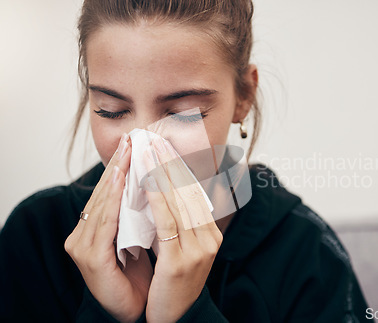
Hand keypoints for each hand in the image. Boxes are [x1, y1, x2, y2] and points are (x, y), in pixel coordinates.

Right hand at [65, 133, 152, 322]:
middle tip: (132, 138)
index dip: (123, 167)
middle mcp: (85, 234)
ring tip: (127, 151)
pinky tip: (119, 179)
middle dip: (119, 164)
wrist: (137, 312)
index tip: (136, 143)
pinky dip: (112, 199)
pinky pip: (104, 223)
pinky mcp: (90, 257)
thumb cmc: (141, 275)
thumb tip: (159, 185)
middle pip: (104, 193)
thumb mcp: (142, 239)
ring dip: (116, 174)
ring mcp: (84, 245)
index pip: (111, 192)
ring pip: (103, 202)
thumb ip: (141, 215)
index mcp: (97, 229)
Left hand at [143, 136, 222, 322]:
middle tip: (156, 138)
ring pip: (179, 203)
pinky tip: (147, 182)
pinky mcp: (180, 261)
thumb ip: (180, 225)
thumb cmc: (174, 284)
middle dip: (171, 163)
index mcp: (211, 234)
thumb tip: (165, 195)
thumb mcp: (183, 250)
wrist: (178, 320)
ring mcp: (198, 250)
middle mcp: (209, 238)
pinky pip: (167, 223)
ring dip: (162, 174)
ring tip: (149, 151)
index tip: (166, 147)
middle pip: (189, 192)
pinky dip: (157, 199)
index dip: (179, 168)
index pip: (194, 194)